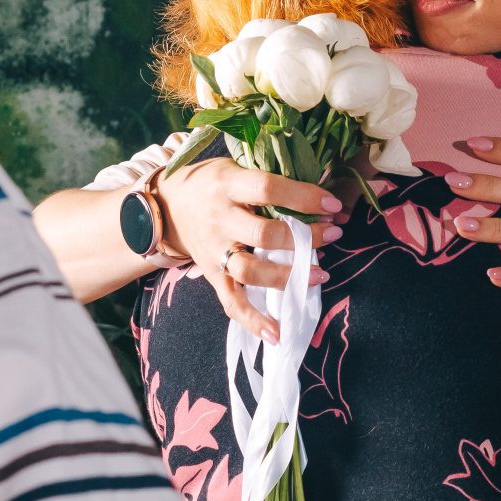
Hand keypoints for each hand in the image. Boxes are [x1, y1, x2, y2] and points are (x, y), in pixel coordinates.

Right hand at [158, 158, 342, 341]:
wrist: (168, 206)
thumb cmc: (211, 183)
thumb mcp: (235, 167)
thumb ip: (270, 180)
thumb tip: (319, 198)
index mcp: (227, 185)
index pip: (268, 190)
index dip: (303, 198)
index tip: (332, 205)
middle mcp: (219, 219)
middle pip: (264, 234)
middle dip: (304, 238)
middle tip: (333, 235)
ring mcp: (214, 250)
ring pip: (250, 271)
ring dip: (288, 276)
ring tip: (320, 274)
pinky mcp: (211, 275)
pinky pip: (231, 302)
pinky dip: (253, 321)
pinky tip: (276, 334)